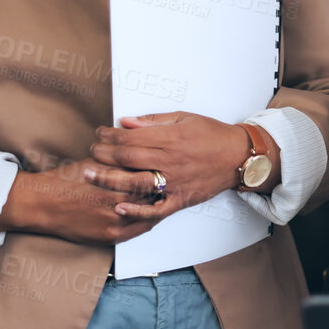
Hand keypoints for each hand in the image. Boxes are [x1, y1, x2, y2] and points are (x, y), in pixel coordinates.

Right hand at [0, 157, 163, 245]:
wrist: (43, 202)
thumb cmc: (68, 179)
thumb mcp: (97, 161)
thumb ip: (121, 157)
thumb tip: (142, 148)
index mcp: (118, 176)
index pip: (152, 172)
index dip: (162, 169)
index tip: (169, 166)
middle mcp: (120, 198)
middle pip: (155, 192)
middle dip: (164, 187)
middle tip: (173, 181)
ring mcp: (117, 219)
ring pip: (151, 211)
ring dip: (158, 205)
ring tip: (165, 197)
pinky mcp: (112, 235)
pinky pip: (141, 228)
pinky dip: (149, 219)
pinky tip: (152, 213)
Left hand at [90, 112, 249, 218]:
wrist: (239, 156)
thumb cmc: (213, 135)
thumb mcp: (184, 118)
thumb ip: (153, 121)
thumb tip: (125, 122)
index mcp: (171, 138)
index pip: (130, 137)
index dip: (109, 135)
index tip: (99, 134)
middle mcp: (170, 160)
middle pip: (127, 158)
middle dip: (103, 154)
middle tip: (91, 152)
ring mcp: (175, 182)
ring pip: (135, 183)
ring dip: (108, 179)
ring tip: (89, 175)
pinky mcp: (181, 199)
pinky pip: (157, 209)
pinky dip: (138, 210)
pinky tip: (120, 207)